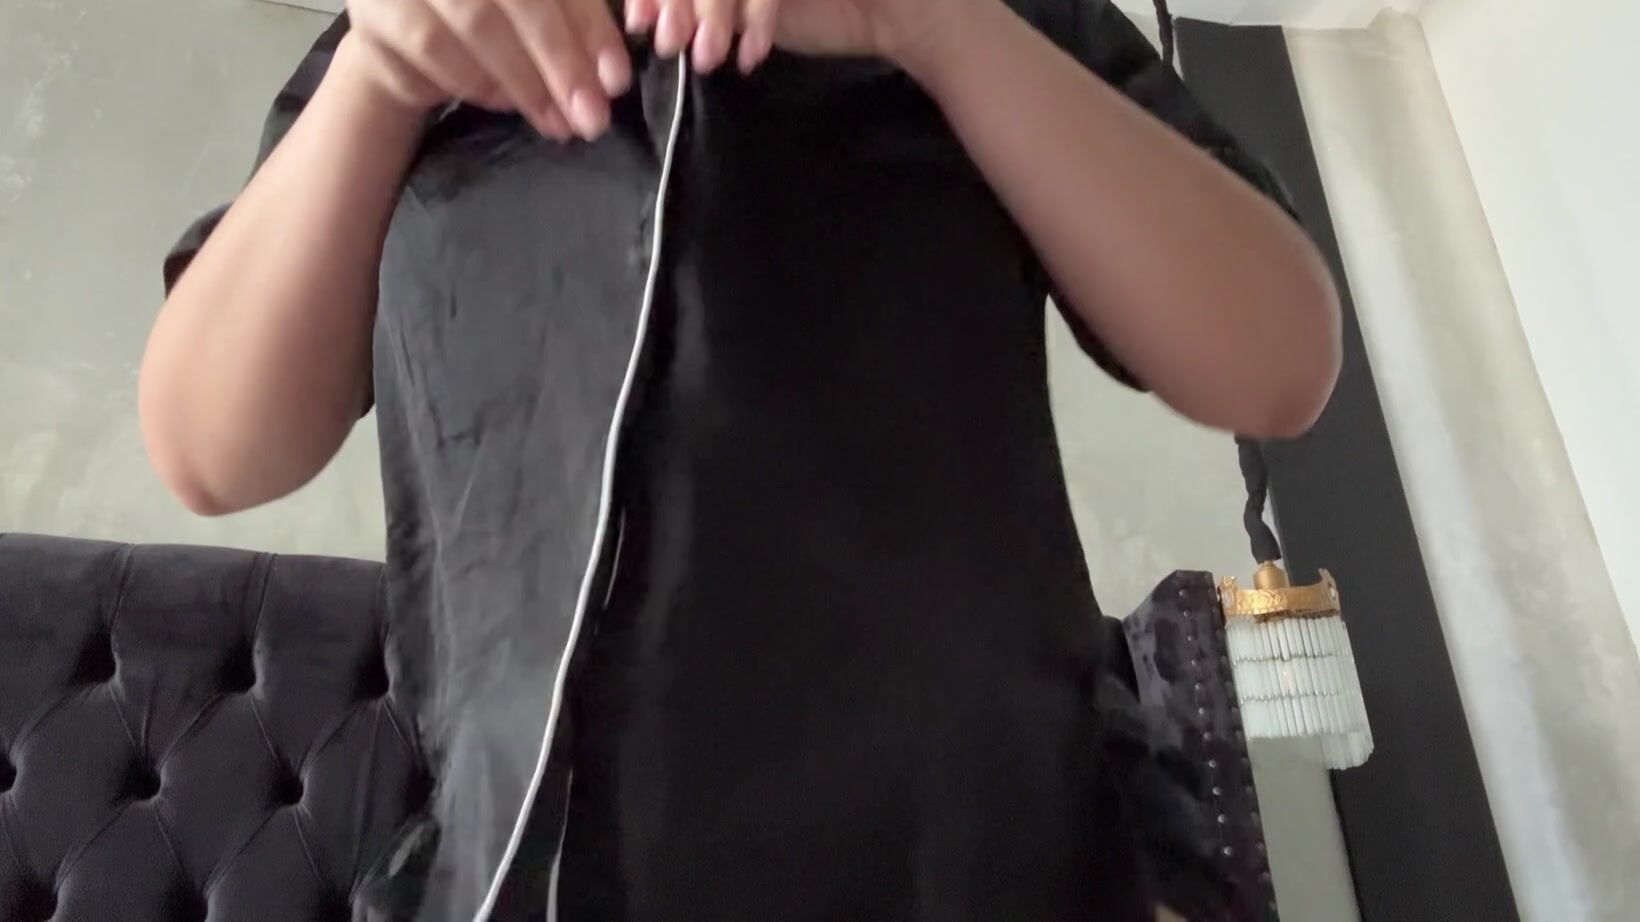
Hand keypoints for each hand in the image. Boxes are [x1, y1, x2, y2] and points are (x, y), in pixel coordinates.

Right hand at [344, 0, 635, 140]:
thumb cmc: (489, 16)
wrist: (402, 35)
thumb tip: (608, 78)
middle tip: (591, 116)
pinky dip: (478, 83)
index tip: (616, 79)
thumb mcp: (539, 12)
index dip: (590, 25)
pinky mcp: (378, 9)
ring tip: (557, 122)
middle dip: (561, 60)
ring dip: (524, 81)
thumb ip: (572, 26)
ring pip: (476, 22)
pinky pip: (434, 48)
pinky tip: (506, 105)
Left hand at [625, 0, 976, 75]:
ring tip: (704, 57)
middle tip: (663, 40)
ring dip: (709, 10)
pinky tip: (749, 54)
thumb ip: (708, 5)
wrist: (908, 9)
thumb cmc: (828, 8)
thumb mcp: (753, 9)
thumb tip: (653, 21)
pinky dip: (755, 16)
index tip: (640, 23)